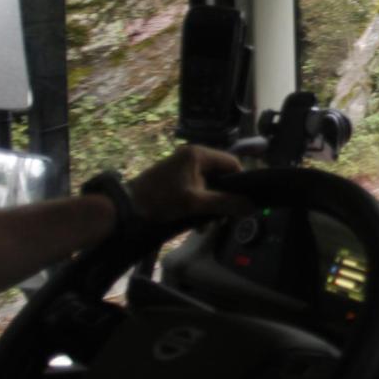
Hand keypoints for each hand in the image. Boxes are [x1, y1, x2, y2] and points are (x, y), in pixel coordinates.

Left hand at [127, 145, 251, 224]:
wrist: (127, 207)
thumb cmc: (161, 200)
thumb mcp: (195, 203)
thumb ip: (224, 203)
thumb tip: (251, 207)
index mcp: (198, 154)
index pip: (232, 163)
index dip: (240, 183)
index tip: (240, 203)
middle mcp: (193, 155)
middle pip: (222, 175)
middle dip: (224, 198)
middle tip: (223, 218)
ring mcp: (183, 166)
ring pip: (210, 185)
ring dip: (211, 205)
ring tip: (207, 224)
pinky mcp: (177, 178)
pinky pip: (198, 189)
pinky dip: (200, 204)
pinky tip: (197, 222)